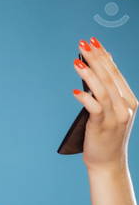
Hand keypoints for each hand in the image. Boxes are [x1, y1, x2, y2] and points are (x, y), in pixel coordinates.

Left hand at [73, 37, 137, 169]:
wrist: (108, 163)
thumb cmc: (105, 136)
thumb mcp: (109, 112)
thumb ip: (105, 95)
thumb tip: (92, 73)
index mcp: (129, 100)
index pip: (115, 73)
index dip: (104, 56)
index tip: (93, 42)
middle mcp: (125, 107)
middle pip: (109, 77)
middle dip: (96, 58)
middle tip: (83, 44)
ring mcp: (115, 117)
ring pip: (102, 90)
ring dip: (89, 74)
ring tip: (76, 61)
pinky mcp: (103, 127)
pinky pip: (94, 109)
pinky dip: (85, 98)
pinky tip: (75, 90)